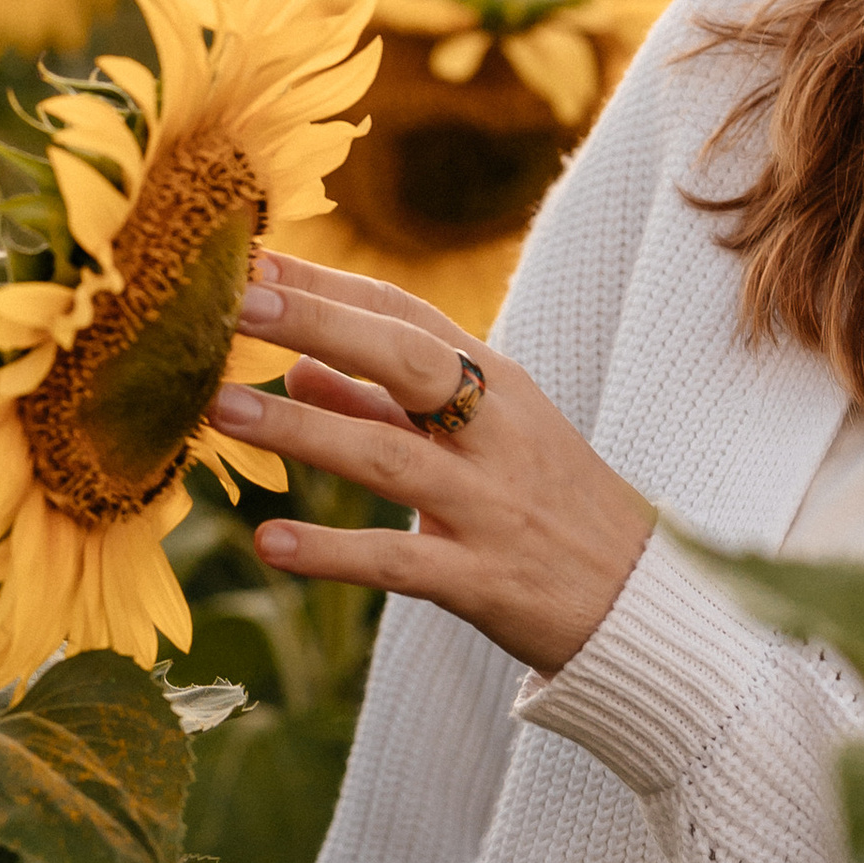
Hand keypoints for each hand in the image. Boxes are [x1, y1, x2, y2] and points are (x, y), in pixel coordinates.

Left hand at [209, 253, 655, 677]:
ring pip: (390, 458)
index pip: (406, 314)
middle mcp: (498, 433)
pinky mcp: (483, 580)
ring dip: (303, 431)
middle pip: (406, 361)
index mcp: (499, 384)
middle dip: (321, 324)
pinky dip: (332, 552)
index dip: (329, 285)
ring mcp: (491, 506)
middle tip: (237, 303)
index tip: (251, 260)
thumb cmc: (552, 505)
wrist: (641, 602)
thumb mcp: (485, 438)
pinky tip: (269, 542)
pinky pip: (399, 562)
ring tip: (223, 410)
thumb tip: (297, 364)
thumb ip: (384, 406)